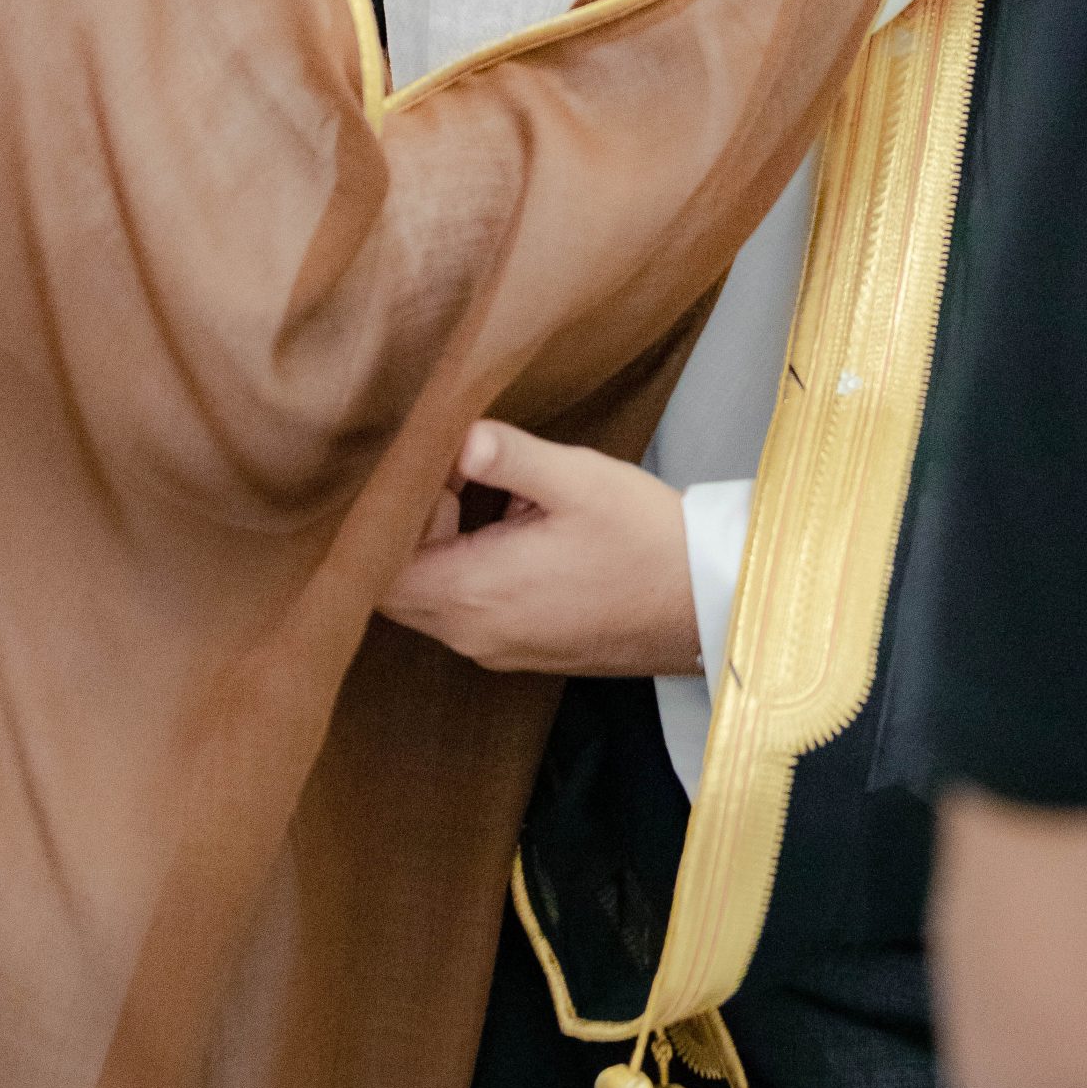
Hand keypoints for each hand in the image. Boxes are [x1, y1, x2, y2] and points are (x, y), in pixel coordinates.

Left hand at [380, 420, 701, 676]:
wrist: (708, 604)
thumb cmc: (647, 541)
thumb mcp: (579, 481)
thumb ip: (510, 457)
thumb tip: (456, 439)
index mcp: (475, 594)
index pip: (378, 568)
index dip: (387, 517)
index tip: (430, 470)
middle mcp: (473, 634)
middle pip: (395, 585)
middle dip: (411, 526)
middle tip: (455, 472)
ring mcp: (497, 648)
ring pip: (430, 596)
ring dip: (442, 544)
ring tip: (488, 490)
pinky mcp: (521, 648)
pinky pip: (467, 607)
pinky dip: (470, 566)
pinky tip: (515, 525)